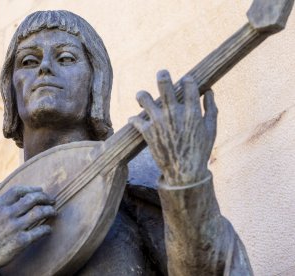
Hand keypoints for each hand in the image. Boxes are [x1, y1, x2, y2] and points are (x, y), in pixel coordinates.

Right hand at [0, 186, 55, 274]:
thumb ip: (0, 205)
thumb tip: (17, 196)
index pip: (18, 190)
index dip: (31, 189)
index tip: (40, 190)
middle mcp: (7, 214)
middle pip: (32, 199)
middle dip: (45, 198)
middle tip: (51, 200)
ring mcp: (14, 227)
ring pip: (39, 213)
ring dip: (50, 211)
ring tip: (54, 212)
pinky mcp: (21, 241)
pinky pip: (40, 231)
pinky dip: (47, 229)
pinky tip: (48, 229)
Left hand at [129, 70, 217, 185]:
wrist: (184, 173)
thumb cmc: (200, 151)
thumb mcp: (211, 130)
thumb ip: (211, 109)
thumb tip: (209, 91)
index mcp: (191, 111)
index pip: (188, 84)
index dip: (187, 80)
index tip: (185, 81)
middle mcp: (174, 113)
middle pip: (164, 84)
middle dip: (162, 75)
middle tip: (162, 74)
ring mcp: (159, 122)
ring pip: (143, 98)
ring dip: (142, 95)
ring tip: (143, 98)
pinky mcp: (148, 133)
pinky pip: (135, 120)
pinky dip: (134, 120)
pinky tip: (137, 120)